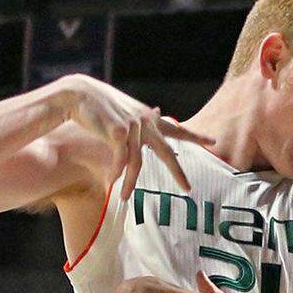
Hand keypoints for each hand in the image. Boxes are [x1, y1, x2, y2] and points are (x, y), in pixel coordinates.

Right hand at [66, 78, 214, 200]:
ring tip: (125, 198)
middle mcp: (145, 122)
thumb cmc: (101, 106)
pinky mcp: (118, 132)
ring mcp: (133, 127)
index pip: (177, 129)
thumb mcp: (127, 111)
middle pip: (166, 151)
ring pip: (137, 163)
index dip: (195, 136)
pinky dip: (115, 173)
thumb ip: (143, 117)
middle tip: (188, 188)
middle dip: (177, 172)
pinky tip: (111, 182)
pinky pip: (120, 160)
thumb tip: (158, 112)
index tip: (213, 142)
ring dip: (129, 183)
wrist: (80, 95)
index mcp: (149, 118)